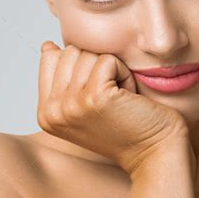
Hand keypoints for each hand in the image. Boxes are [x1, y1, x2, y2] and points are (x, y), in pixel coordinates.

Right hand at [37, 41, 190, 175]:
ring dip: (111, 69)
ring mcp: (71, 104)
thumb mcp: (82, 104)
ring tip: (118, 97)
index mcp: (45, 113)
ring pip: (88, 53)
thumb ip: (62, 77)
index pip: (50, 59)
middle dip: (95, 66)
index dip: (80, 66)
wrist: (153, 152)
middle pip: (69, 52)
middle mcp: (52, 111)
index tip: (94, 94)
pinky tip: (127, 96)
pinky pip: (107, 59)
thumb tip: (47, 46)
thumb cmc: (123, 126)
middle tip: (109, 96)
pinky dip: (123, 72)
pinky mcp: (94, 96)